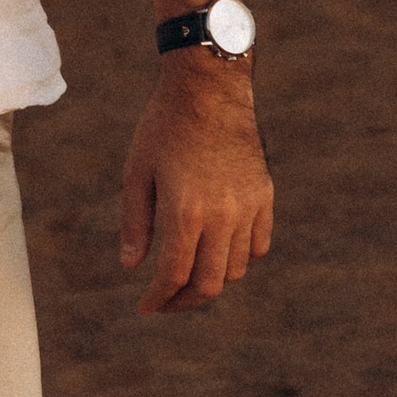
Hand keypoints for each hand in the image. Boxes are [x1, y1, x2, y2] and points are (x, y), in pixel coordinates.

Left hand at [121, 55, 272, 312]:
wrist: (210, 89)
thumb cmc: (164, 127)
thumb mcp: (137, 173)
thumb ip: (135, 223)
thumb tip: (132, 267)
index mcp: (185, 212)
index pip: (175, 275)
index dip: (159, 298)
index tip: (146, 307)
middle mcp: (222, 216)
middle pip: (209, 283)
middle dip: (184, 302)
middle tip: (166, 303)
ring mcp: (248, 207)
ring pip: (235, 268)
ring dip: (211, 281)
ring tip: (188, 278)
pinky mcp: (264, 196)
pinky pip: (258, 245)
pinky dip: (239, 259)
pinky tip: (218, 255)